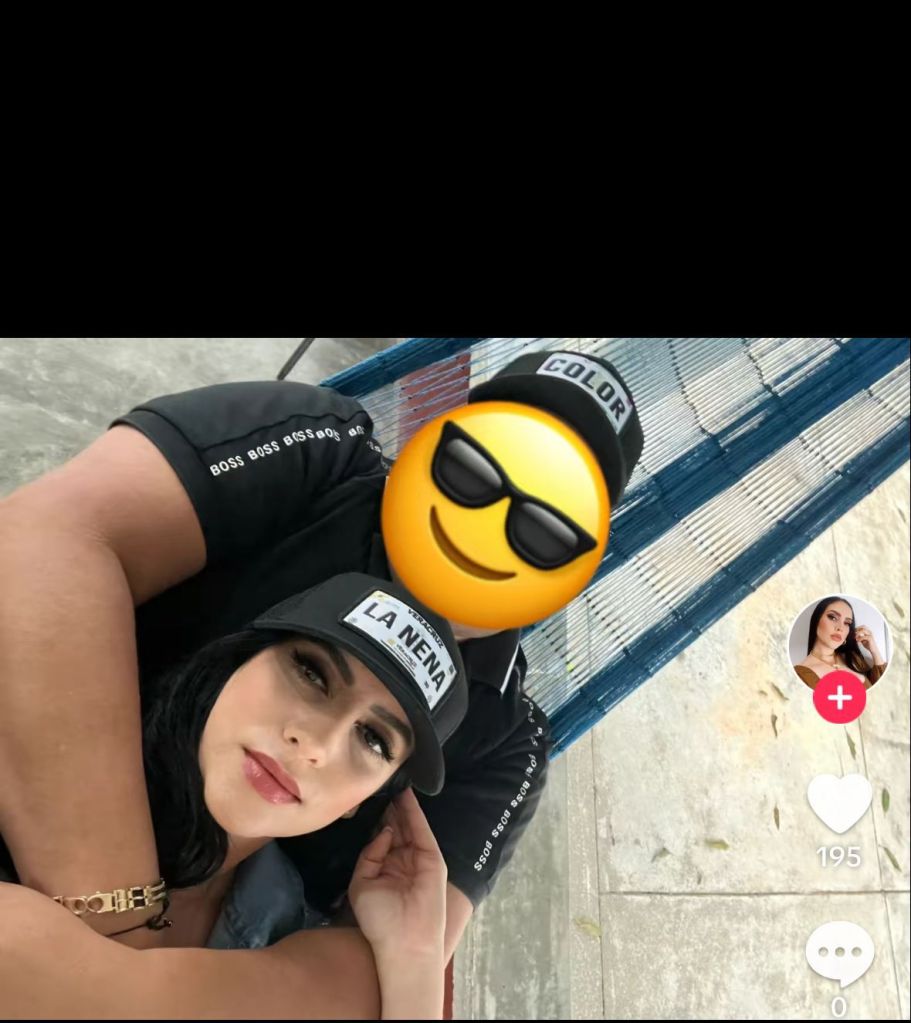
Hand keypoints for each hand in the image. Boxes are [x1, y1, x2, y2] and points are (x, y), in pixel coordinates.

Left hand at [347, 788, 445, 962]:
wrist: (405, 941)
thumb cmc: (380, 920)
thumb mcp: (362, 884)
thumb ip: (369, 854)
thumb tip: (383, 832)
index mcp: (384, 868)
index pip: (380, 837)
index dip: (375, 819)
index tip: (366, 798)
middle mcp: (401, 860)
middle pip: (395, 827)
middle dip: (387, 808)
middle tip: (379, 784)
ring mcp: (418, 858)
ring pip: (408, 825)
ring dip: (399, 805)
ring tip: (391, 782)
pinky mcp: (432, 857)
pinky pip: (421, 830)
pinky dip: (414, 812)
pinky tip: (406, 795)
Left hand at [855, 626, 878, 655]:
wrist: (873, 650)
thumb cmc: (868, 645)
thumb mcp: (862, 640)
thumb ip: (859, 636)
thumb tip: (854, 634)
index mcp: (868, 632)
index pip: (863, 626)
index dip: (858, 627)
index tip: (854, 631)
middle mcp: (870, 632)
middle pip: (863, 627)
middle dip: (857, 629)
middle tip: (854, 633)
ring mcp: (870, 635)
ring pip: (863, 630)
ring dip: (858, 633)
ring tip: (855, 637)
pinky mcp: (870, 638)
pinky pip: (864, 636)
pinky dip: (859, 638)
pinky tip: (857, 640)